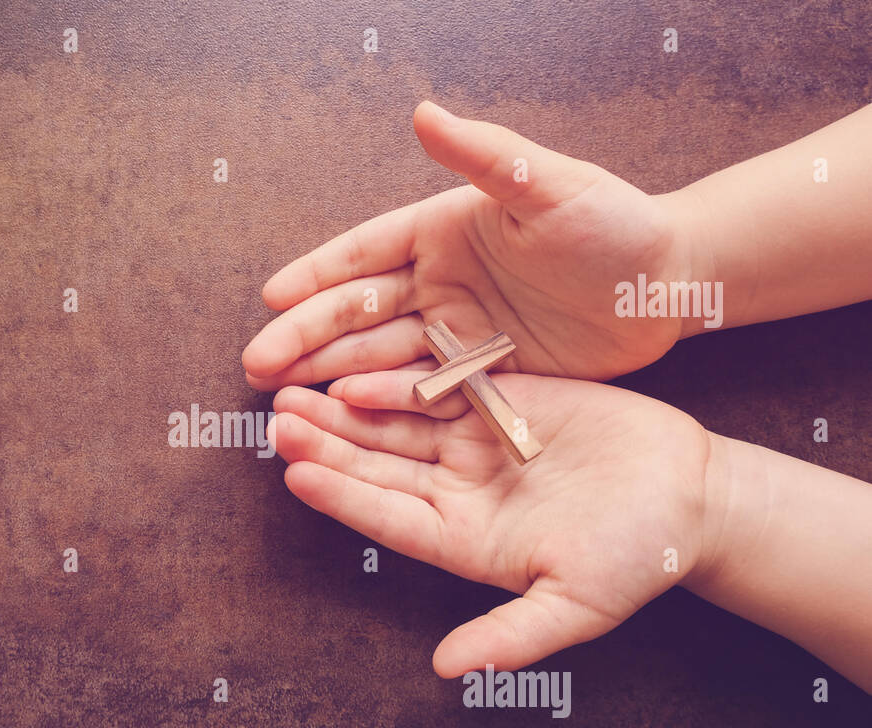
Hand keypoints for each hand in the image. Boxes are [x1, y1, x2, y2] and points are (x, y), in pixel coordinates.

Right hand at [243, 101, 705, 388]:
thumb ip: (486, 157)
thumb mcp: (551, 185)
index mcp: (444, 232)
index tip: (272, 296)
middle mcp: (439, 282)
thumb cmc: (614, 222)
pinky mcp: (481, 374)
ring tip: (282, 398)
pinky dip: (382, 404)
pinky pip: (422, 392)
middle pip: (358, 312)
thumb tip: (424, 113)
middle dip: (306, 336)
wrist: (667, 284)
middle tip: (258, 364)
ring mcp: (456, 332)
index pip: (365, 253)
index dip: (318, 274)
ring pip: (379, 356)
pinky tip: (345, 417)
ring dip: (330, 374)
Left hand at [266, 371, 716, 675]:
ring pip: (396, 423)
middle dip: (326, 444)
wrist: (693, 497)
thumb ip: (510, 637)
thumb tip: (447, 671)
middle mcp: (457, 492)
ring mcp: (474, 445)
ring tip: (294, 390)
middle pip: (377, 466)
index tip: (294, 475)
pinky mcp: (502, 401)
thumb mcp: (575, 605)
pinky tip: (359, 369)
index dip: (341, 496)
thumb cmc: (639, 559)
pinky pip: (440, 386)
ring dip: (345, 409)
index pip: (386, 518)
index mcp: (462, 540)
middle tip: (276, 420)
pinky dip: (400, 378)